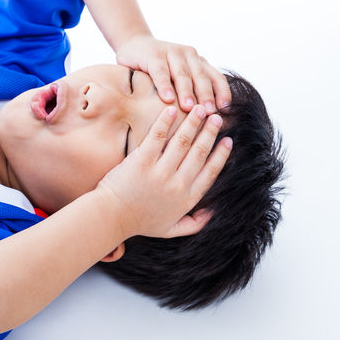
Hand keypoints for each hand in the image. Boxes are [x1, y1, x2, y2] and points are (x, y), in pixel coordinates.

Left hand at [96, 105, 231, 239]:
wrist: (111, 217)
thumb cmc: (139, 223)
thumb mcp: (171, 229)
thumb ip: (194, 223)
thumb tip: (212, 213)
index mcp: (187, 198)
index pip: (211, 172)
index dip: (221, 155)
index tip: (228, 141)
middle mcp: (178, 184)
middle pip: (200, 152)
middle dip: (210, 132)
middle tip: (217, 117)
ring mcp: (160, 172)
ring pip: (183, 141)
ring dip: (193, 123)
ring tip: (199, 109)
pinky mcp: (142, 161)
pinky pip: (157, 137)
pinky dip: (166, 122)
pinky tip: (172, 110)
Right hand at [114, 34, 231, 113]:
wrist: (134, 45)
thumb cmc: (158, 68)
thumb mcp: (178, 76)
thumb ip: (190, 90)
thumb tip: (206, 118)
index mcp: (199, 62)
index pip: (216, 77)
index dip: (222, 93)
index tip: (225, 111)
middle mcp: (189, 55)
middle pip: (201, 77)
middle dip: (206, 95)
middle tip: (209, 112)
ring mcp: (172, 52)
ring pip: (182, 75)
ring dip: (186, 92)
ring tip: (189, 108)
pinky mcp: (153, 55)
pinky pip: (161, 72)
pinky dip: (164, 85)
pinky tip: (167, 98)